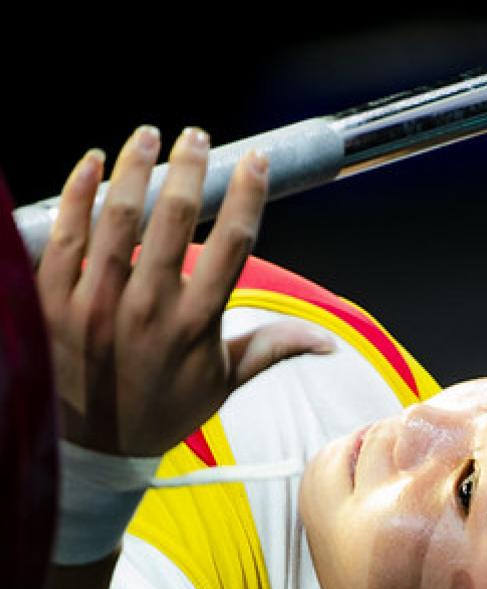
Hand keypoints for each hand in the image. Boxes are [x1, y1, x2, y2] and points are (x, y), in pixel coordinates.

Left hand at [37, 125, 329, 455]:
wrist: (92, 449)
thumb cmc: (160, 412)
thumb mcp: (222, 386)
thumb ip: (271, 350)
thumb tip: (327, 342)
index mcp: (196, 326)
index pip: (233, 245)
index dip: (248, 195)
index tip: (256, 160)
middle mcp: (149, 310)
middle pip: (176, 218)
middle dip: (190, 167)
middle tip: (195, 136)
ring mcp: (97, 303)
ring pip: (118, 216)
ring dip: (134, 166)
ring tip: (146, 136)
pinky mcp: (54, 300)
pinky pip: (66, 233)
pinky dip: (78, 191)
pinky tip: (91, 163)